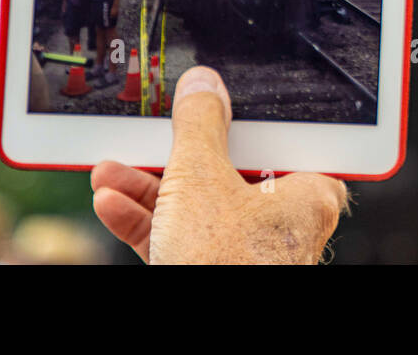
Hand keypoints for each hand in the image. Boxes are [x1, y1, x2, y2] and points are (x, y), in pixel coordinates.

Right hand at [91, 66, 348, 263]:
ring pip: (197, 205)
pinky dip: (148, 220)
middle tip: (149, 135)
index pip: (279, 138)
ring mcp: (247, 252)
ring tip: (110, 170)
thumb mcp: (201, 177)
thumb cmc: (227, 263)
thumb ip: (200, 124)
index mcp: (307, 192)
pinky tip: (113, 203)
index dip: (240, 120)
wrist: (208, 335)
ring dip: (147, 186)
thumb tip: (203, 87)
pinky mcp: (214, 271)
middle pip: (226, 170)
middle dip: (174, 154)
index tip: (209, 103)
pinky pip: (181, 236)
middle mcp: (284, 223)